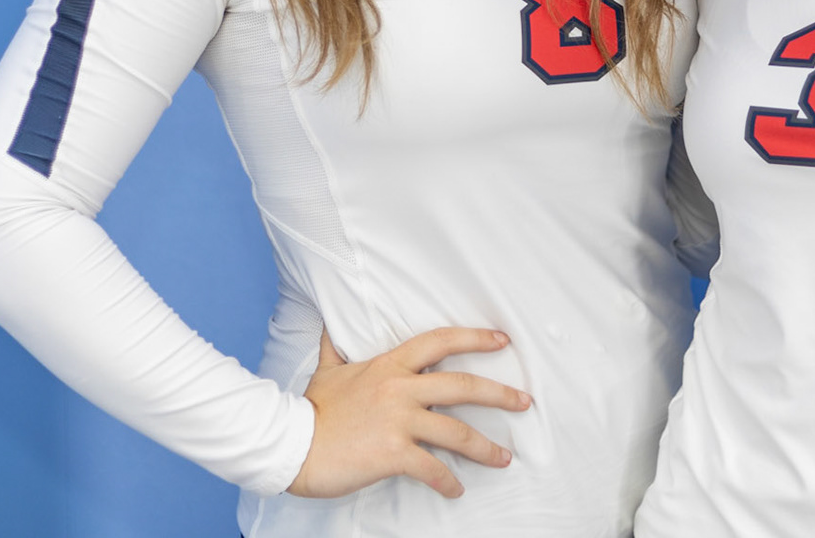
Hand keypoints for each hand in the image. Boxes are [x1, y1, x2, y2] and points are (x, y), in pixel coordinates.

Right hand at [287, 327, 531, 499]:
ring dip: (486, 447)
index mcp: (389, 365)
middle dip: (499, 394)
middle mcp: (399, 388)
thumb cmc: (310, 409)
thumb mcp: (327, 370)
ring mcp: (398, 421)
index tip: (502, 340)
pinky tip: (456, 490)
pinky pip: (433, 469)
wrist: (290, 444)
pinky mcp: (393, 453)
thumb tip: (331, 324)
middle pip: (462, 384)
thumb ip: (335, 347)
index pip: (439, 341)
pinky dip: (448, 482)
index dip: (474, 338)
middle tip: (524, 402)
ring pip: (456, 431)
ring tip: (504, 458)